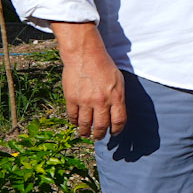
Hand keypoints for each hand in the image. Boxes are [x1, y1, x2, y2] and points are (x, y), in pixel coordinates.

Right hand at [51, 21, 125, 139]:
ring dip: (85, 132)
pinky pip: (72, 116)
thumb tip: (116, 113)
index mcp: (116, 97)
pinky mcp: (71, 98)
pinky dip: (74, 122)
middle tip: (99, 137)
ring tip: (86, 134)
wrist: (85, 55)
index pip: (119, 121)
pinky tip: (76, 123)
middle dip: (100, 135)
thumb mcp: (119, 81)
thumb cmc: (104, 67)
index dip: (117, 130)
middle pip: (101, 126)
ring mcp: (85, 101)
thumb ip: (118, 98)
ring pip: (85, 124)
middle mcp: (101, 101)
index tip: (115, 133)